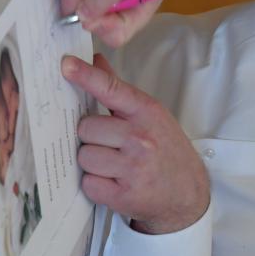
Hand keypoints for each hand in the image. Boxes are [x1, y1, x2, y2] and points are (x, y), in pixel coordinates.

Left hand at [61, 53, 208, 233]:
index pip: (111, 88)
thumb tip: (95, 60)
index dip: (86, 76)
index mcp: (146, 113)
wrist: (188, 193)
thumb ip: (118, 90)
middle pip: (86, 128)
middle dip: (91, 137)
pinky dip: (95, 185)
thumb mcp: (150, 115)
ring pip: (84, 157)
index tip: (66, 65)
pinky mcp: (124, 195)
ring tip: (113, 166)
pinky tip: (113, 183)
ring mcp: (133, 168)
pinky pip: (88, 183)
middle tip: (110, 145)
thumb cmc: (166, 150)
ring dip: (92, 162)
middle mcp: (140, 138)